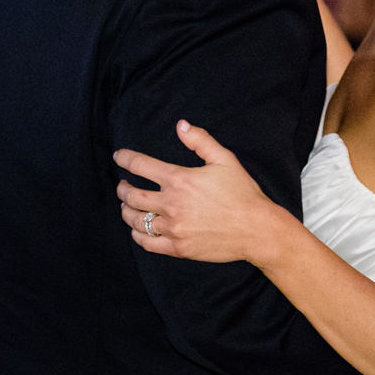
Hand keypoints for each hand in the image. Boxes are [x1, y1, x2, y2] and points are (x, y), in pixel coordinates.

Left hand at [115, 121, 291, 264]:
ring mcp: (173, 228)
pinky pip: (148, 242)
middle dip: (123, 188)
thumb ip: (200, 140)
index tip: (118, 156)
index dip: (125, 158)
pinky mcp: (178, 248)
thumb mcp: (225, 159)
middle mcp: (171, 204)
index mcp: (179, 179)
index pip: (140, 165)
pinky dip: (138, 235)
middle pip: (132, 195)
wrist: (256, 229)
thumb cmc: (243, 193)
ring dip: (126, 211)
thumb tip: (180, 125)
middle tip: (122, 185)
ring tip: (126, 206)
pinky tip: (137, 230)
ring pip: (136, 220)